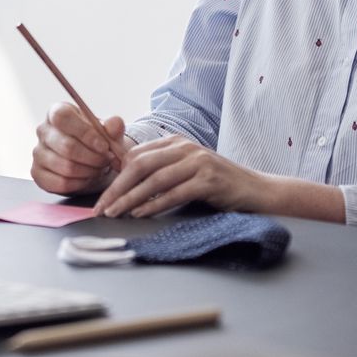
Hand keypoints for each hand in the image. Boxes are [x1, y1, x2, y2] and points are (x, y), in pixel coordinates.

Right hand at [31, 101, 128, 195]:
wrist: (90, 161)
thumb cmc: (96, 141)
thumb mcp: (108, 131)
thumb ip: (114, 126)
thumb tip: (114, 123)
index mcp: (57, 112)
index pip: (63, 117)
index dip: (85, 133)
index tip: (104, 146)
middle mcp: (43, 130)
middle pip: (67, 146)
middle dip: (93, 157)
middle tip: (107, 160)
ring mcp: (38, 153)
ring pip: (66, 167)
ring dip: (89, 171)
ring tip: (99, 168)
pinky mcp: (38, 173)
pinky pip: (61, 182)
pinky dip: (80, 183)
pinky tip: (87, 178)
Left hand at [95, 135, 271, 217]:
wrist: (255, 189)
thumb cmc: (216, 184)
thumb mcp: (185, 170)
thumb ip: (159, 171)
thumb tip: (124, 184)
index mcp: (175, 142)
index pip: (136, 156)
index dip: (115, 177)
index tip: (102, 198)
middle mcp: (185, 147)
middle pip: (140, 165)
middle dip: (117, 188)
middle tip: (101, 208)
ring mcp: (198, 162)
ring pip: (155, 180)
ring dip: (131, 198)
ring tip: (115, 213)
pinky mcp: (209, 180)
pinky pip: (175, 193)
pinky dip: (155, 205)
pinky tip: (140, 214)